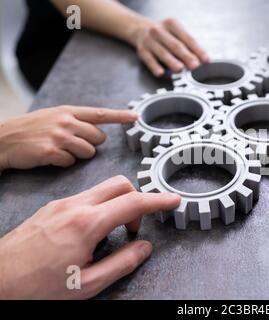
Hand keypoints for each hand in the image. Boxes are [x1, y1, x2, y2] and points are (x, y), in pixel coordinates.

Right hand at [0, 106, 136, 170]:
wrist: (2, 139)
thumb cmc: (30, 129)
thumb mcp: (52, 116)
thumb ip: (75, 120)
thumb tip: (97, 131)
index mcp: (68, 112)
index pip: (100, 113)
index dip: (120, 116)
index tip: (135, 117)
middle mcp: (66, 122)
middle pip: (99, 138)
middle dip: (90, 144)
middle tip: (71, 144)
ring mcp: (59, 136)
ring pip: (88, 152)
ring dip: (78, 155)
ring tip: (60, 150)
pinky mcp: (51, 151)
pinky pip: (71, 162)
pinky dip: (63, 163)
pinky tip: (50, 157)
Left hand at [0, 175, 180, 298]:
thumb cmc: (36, 287)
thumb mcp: (86, 284)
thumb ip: (122, 263)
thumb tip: (144, 248)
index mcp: (86, 224)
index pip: (133, 203)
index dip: (158, 200)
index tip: (173, 200)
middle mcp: (74, 206)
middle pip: (119, 184)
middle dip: (136, 200)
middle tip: (133, 228)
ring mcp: (61, 203)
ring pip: (102, 189)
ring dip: (117, 205)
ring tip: (110, 235)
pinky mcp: (51, 207)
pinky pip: (85, 197)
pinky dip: (99, 208)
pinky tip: (90, 233)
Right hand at [133, 18, 208, 76]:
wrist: (139, 29)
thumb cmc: (164, 34)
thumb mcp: (175, 33)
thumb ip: (188, 45)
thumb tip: (202, 59)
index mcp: (171, 24)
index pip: (187, 38)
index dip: (197, 49)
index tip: (205, 60)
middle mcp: (159, 31)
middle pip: (175, 45)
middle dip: (186, 56)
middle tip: (195, 66)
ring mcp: (149, 41)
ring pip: (162, 53)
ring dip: (172, 62)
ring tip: (180, 69)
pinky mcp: (142, 51)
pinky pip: (149, 60)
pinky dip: (155, 67)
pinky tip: (160, 73)